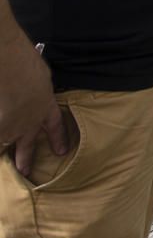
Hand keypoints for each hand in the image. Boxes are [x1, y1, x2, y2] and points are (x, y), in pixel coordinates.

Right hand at [0, 39, 67, 176]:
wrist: (12, 69)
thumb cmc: (29, 66)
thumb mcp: (42, 77)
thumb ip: (40, 87)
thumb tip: (37, 86)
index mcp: (46, 108)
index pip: (55, 127)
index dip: (58, 139)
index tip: (61, 152)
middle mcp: (28, 123)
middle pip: (27, 146)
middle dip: (25, 160)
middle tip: (24, 171)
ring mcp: (9, 127)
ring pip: (3, 146)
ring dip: (1, 153)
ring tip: (6, 164)